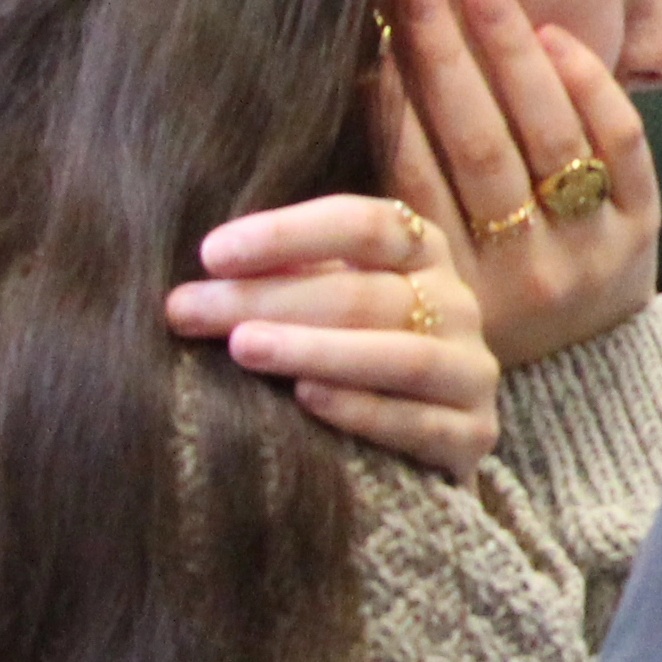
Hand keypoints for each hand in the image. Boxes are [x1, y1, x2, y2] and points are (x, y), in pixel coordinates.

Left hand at [169, 193, 498, 475]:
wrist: (422, 436)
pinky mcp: (473, 434)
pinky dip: (362, 410)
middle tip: (188, 311)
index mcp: (422, 254)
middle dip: (268, 299)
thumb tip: (203, 268)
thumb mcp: (328, 299)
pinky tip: (306, 399)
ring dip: (317, 349)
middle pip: (366, 293)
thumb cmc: (351, 350)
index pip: (367, 225)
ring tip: (243, 347)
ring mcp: (470, 370)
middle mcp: (456, 304)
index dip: (288, 235)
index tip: (210, 254)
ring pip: (400, 354)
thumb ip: (288, 277)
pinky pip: (419, 422)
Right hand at [380, 0, 661, 371]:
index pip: (412, 182)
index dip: (391, 109)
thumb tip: (342, 111)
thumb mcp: (426, 294)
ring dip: (513, 56)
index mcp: (452, 288)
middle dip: (446, 63)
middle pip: (480, 148)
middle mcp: (521, 270)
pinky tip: (554, 38)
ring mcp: (588, 247)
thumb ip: (387, 228)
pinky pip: (620, 144)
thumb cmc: (483, 322)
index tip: (369, 44)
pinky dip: (588, 87)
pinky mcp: (642, 229)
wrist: (586, 387)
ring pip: (550, 136)